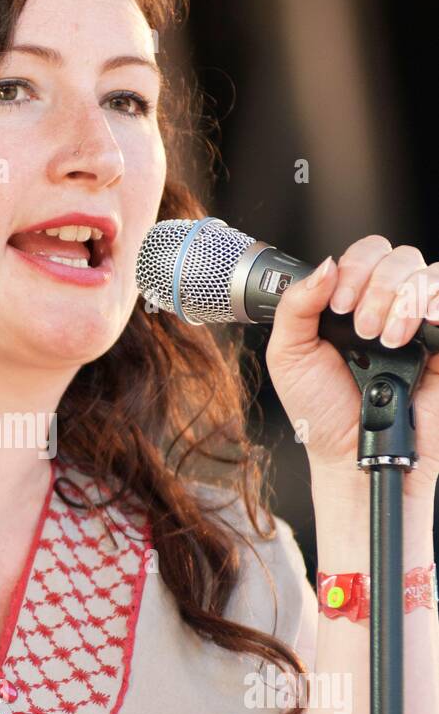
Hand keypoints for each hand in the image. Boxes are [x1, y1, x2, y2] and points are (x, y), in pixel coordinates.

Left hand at [264, 235, 438, 491]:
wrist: (353, 457)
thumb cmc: (322, 414)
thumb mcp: (290, 356)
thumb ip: (297, 305)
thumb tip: (325, 265)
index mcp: (350, 304)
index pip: (364, 256)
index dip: (353, 270)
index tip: (338, 306)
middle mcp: (387, 309)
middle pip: (398, 258)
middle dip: (376, 289)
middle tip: (362, 331)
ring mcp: (419, 325)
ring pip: (428, 274)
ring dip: (402, 301)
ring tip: (388, 342)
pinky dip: (435, 305)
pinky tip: (419, 331)